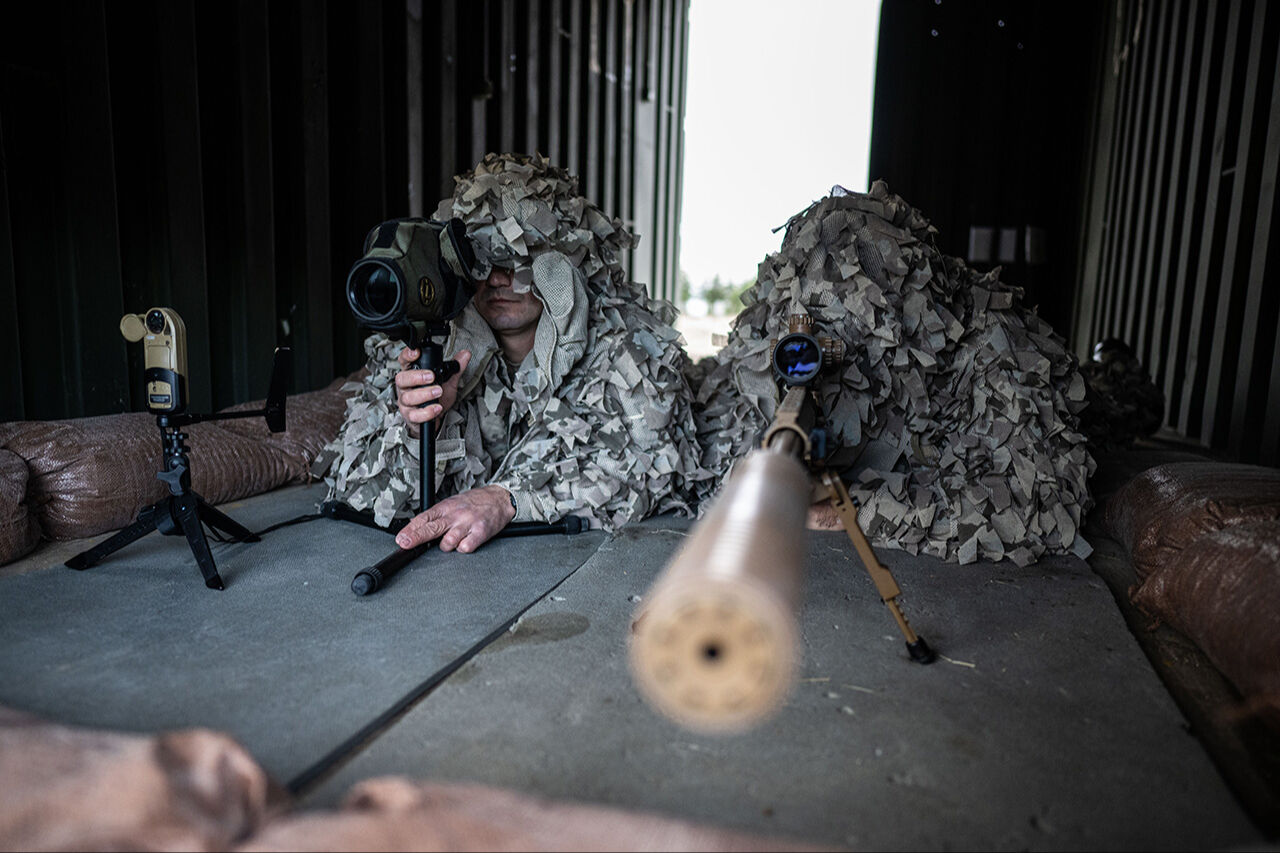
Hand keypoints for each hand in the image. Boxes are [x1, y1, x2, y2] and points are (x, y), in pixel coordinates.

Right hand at [394, 348, 471, 436]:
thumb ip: (456, 368)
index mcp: (412, 375)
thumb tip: (465, 354)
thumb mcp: (448, 381)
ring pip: (407, 397)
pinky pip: (414, 415)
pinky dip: (427, 412)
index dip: (407, 355)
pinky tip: (437, 407)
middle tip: (431, 377)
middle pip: (401, 379)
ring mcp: (406, 403)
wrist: (438, 418)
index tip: (416, 352)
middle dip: (416, 377)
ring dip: (424, 394)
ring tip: (438, 391)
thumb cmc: (438, 398)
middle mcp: (406, 388)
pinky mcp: (411, 417)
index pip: (404, 361)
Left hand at [394, 485, 515, 553]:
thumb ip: (434, 515)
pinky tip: (466, 542)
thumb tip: (413, 524)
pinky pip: (465, 548)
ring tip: (452, 541)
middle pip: (432, 528)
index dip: (410, 529)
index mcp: (446, 507)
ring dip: (447, 546)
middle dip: (416, 537)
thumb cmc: (474, 502)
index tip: (401, 538)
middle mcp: (455, 515)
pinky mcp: (480, 532)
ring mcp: (468, 524)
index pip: (424, 518)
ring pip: (448, 542)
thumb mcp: (452, 504)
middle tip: (405, 543)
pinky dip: (463, 549)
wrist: (499, 498)